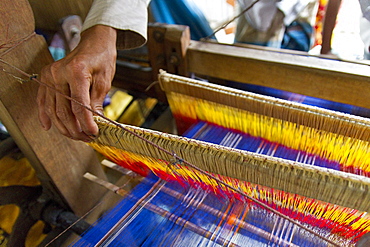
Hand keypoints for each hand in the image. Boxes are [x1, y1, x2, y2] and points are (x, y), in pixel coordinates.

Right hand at [37, 25, 116, 140]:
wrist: (93, 43)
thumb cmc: (101, 59)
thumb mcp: (104, 82)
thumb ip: (96, 103)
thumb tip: (93, 124)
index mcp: (76, 72)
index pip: (79, 106)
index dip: (86, 124)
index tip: (93, 134)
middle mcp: (58, 74)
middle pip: (63, 111)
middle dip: (75, 129)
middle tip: (86, 138)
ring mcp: (49, 75)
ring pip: (52, 110)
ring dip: (63, 127)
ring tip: (76, 135)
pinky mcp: (45, 77)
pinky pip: (43, 100)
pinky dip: (45, 115)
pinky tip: (49, 127)